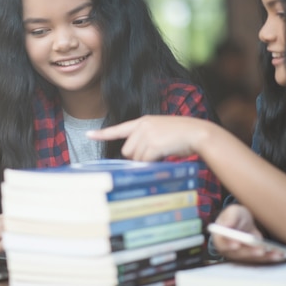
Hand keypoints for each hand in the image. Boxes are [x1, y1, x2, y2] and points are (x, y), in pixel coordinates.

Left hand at [86, 115, 212, 160]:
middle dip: (137, 157)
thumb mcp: (161, 133)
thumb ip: (146, 141)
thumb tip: (136, 159)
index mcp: (143, 121)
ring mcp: (147, 134)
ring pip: (135, 158)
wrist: (198, 132)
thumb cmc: (182, 136)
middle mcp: (142, 126)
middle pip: (127, 151)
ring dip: (146, 161)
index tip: (88, 135)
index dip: (102, 134)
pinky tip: (164, 155)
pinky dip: (152, 163)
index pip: (118, 128)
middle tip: (155, 154)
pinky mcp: (153, 143)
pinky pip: (145, 161)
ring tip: (162, 152)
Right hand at [212, 205, 284, 262]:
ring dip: (264, 257)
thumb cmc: (236, 216)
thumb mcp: (233, 212)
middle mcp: (230, 251)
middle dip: (250, 252)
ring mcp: (242, 256)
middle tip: (260, 250)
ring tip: (275, 252)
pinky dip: (271, 257)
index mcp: (220, 238)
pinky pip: (262, 260)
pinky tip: (280, 254)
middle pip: (239, 253)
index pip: (222, 243)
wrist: (245, 223)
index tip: (236, 244)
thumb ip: (230, 217)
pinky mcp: (253, 258)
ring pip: (253, 258)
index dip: (228, 244)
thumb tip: (226, 225)